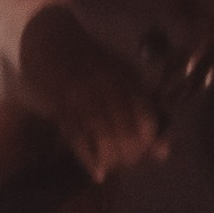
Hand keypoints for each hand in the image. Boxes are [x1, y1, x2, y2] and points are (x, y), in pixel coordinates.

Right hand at [18, 5, 165, 178]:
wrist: (49, 39)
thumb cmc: (90, 61)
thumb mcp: (122, 77)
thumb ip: (143, 112)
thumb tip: (163, 152)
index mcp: (124, 76)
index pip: (146, 117)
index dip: (149, 141)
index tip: (147, 152)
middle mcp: (105, 84)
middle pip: (125, 131)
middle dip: (130, 155)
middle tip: (128, 163)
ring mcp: (80, 94)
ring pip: (102, 135)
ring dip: (111, 158)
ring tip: (113, 167)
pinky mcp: (59, 105)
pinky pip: (76, 136)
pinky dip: (89, 158)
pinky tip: (97, 173)